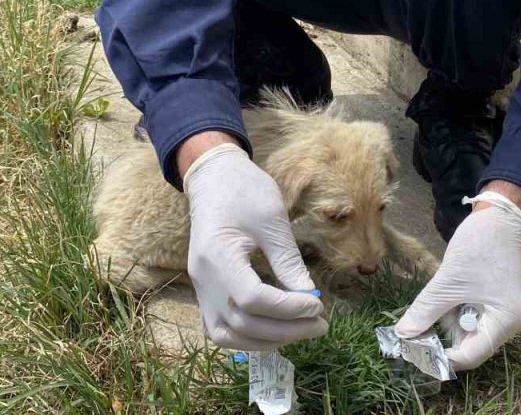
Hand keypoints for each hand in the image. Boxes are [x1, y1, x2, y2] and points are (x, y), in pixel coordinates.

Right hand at [183, 142, 327, 350]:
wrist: (213, 179)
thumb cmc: (245, 191)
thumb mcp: (273, 220)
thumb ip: (288, 261)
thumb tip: (309, 296)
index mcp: (218, 255)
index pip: (252, 299)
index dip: (288, 308)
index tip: (317, 303)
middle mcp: (203, 279)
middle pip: (242, 323)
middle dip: (285, 330)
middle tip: (320, 324)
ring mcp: (200, 289)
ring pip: (228, 336)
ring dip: (267, 340)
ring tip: (301, 330)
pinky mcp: (204, 292)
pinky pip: (221, 329)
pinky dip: (247, 338)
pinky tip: (276, 331)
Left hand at [394, 190, 520, 370]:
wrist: (500, 215)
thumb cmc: (479, 246)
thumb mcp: (447, 282)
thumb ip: (425, 311)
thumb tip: (402, 335)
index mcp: (506, 322)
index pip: (471, 356)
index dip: (441, 357)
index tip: (413, 349)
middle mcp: (512, 324)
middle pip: (471, 345)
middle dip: (442, 337)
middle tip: (414, 329)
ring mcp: (506, 312)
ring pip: (469, 330)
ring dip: (447, 321)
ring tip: (430, 304)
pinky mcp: (498, 301)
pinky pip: (473, 316)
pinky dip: (455, 310)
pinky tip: (444, 296)